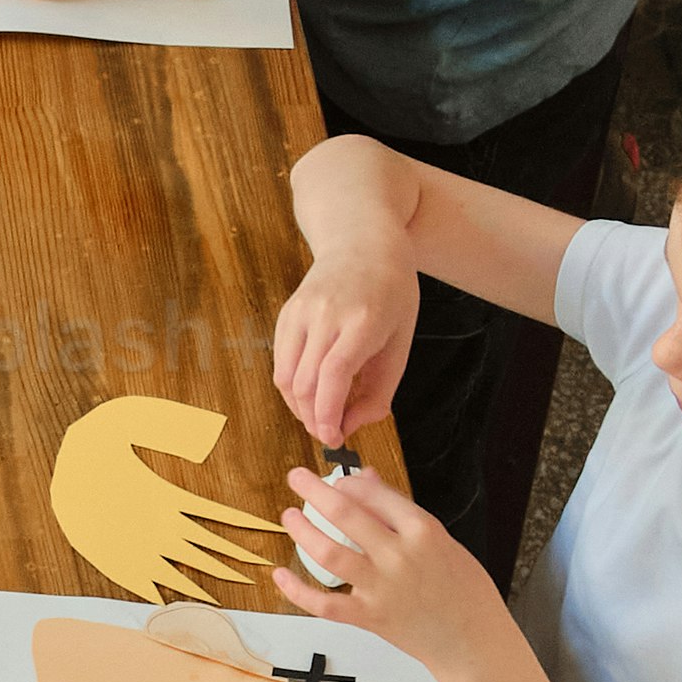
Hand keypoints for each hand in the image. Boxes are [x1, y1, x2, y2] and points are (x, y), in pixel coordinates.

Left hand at [267, 461, 505, 679]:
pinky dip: (297, 590)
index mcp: (423, 531)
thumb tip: (366, 479)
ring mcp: (382, 588)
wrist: (472, 640)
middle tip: (296, 478)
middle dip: (314, 491)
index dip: (347, 483)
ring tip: (289, 518)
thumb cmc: (462, 589)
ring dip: (302, 532)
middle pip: (346, 515)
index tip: (335, 479)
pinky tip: (280, 575)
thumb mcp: (441, 539)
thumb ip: (401, 511)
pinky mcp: (369, 618)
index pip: (374, 495)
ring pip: (329, 553)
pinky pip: (324, 603)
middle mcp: (399, 557)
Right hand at [272, 247, 414, 448]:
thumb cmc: (391, 293)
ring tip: (321, 414)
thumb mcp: (401, 342)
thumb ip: (379, 390)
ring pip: (285, 378)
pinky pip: (280, 364)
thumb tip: (351, 426)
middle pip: (305, 383)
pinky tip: (311, 392)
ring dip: (299, 407)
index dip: (328, 413)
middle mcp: (326, 314)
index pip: (334, 374)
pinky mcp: (286, 315)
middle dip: (314, 418)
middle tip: (331, 433)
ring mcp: (301, 312)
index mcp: (363, 320)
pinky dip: (292, 388)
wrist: (363, 243)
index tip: (333, 438)